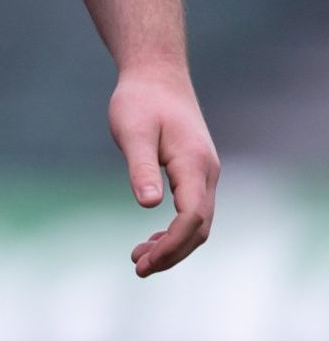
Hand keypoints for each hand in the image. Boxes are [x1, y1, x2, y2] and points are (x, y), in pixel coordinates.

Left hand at [108, 66, 219, 277]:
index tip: (145, 261)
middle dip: (172, 253)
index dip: (172, 245)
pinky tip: (153, 239)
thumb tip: (149, 206)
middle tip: (139, 267)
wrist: (156, 73)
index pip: (192, 218)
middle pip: (199, 227)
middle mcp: (207, 172)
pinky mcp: (196, 171)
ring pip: (198, 222)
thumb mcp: (133, 130)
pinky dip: (175, 230)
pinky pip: (193, 210)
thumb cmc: (141, 99)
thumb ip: (141, 167)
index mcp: (194, 163)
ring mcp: (205, 172)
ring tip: (140, 259)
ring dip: (174, 245)